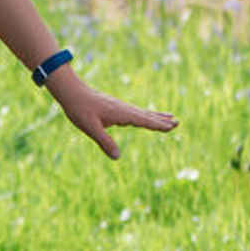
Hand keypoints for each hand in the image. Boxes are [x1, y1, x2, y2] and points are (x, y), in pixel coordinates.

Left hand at [54, 80, 176, 159]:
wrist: (71, 92)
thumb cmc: (79, 110)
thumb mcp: (90, 128)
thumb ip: (104, 142)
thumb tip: (117, 157)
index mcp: (120, 113)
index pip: (143, 120)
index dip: (157, 125)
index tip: (172, 126)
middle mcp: (124, 109)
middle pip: (147, 116)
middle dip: (161, 120)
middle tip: (178, 123)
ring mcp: (121, 107)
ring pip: (143, 113)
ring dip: (157, 116)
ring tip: (171, 118)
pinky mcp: (116, 107)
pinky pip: (135, 112)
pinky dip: (146, 115)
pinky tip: (147, 116)